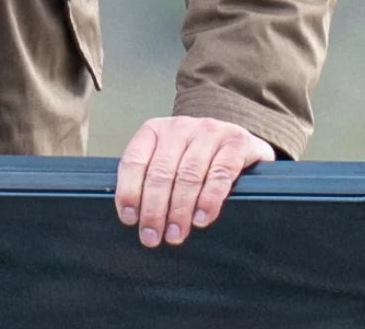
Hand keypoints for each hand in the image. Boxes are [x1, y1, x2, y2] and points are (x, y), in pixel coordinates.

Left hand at [115, 115, 274, 246]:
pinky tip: (202, 218)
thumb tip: (134, 216)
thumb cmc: (195, 153)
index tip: (129, 218)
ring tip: (175, 234)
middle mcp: (179, 128)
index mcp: (155, 130)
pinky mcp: (235, 143)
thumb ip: (151, 177)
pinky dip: (209, 200)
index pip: (134, 160)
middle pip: (161, 172)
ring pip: (189, 176)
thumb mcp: (168, 156)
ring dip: (180, 210)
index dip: (129, 190)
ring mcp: (208, 133)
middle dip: (154, 209)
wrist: (236, 136)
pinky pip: (220, 174)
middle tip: (152, 236)